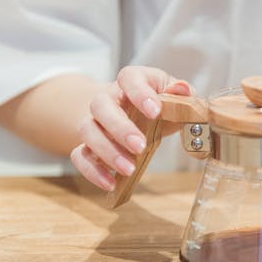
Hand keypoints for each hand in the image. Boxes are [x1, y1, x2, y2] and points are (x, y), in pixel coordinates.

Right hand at [70, 66, 191, 191]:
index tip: (155, 111)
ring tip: (129, 169)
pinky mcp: (88, 143)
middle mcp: (108, 97)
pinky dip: (92, 170)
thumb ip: (181, 94)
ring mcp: (95, 120)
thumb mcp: (175, 95)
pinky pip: (79, 155)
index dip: (140, 93)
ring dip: (106, 151)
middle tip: (140, 146)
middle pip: (100, 105)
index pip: (129, 78)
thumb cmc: (160, 101)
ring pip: (87, 130)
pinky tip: (110, 183)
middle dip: (119, 128)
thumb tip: (181, 89)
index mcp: (133, 79)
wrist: (139, 112)